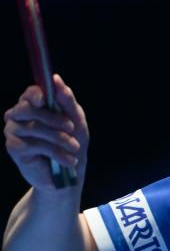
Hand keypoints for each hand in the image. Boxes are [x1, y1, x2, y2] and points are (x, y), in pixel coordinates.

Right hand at [4, 74, 88, 191]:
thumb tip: (56, 79)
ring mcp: (13, 130)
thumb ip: (67, 100)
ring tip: (74, 148)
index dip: (35, 94)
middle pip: (27, 108)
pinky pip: (34, 144)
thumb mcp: (76, 120)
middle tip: (71, 127)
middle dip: (53, 118)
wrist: (69, 172)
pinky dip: (56, 152)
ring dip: (59, 138)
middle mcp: (19, 115)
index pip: (30, 93)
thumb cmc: (73, 141)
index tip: (45, 99)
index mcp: (35, 104)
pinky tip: (67, 160)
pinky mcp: (13, 147)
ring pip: (33, 126)